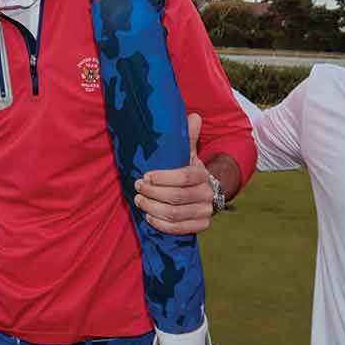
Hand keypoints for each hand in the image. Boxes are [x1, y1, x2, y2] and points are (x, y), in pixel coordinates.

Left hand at [134, 114, 215, 234]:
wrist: (204, 192)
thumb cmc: (189, 170)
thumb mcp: (187, 153)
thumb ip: (188, 136)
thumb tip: (194, 116)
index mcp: (203, 174)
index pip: (184, 177)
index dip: (162, 177)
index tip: (145, 176)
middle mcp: (208, 194)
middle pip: (177, 197)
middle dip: (153, 193)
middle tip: (137, 188)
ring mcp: (206, 212)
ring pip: (176, 214)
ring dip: (153, 208)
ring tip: (139, 201)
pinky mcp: (201, 226)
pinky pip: (181, 229)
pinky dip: (163, 224)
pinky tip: (149, 217)